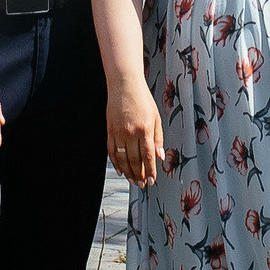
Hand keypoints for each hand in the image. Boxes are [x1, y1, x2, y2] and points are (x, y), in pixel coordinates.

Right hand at [105, 75, 165, 189]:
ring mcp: (119, 132)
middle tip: (142, 185)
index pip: (148, 155)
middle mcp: (131, 132)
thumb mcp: (156, 116)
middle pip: (135, 160)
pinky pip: (112, 151)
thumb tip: (159, 156)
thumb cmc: (142, 99)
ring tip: (132, 181)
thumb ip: (158, 137)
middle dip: (139, 175)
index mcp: (145, 128)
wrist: (124, 84)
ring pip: (122, 158)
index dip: (150, 170)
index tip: (151, 180)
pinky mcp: (110, 130)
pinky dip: (115, 163)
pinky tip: (120, 170)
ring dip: (128, 172)